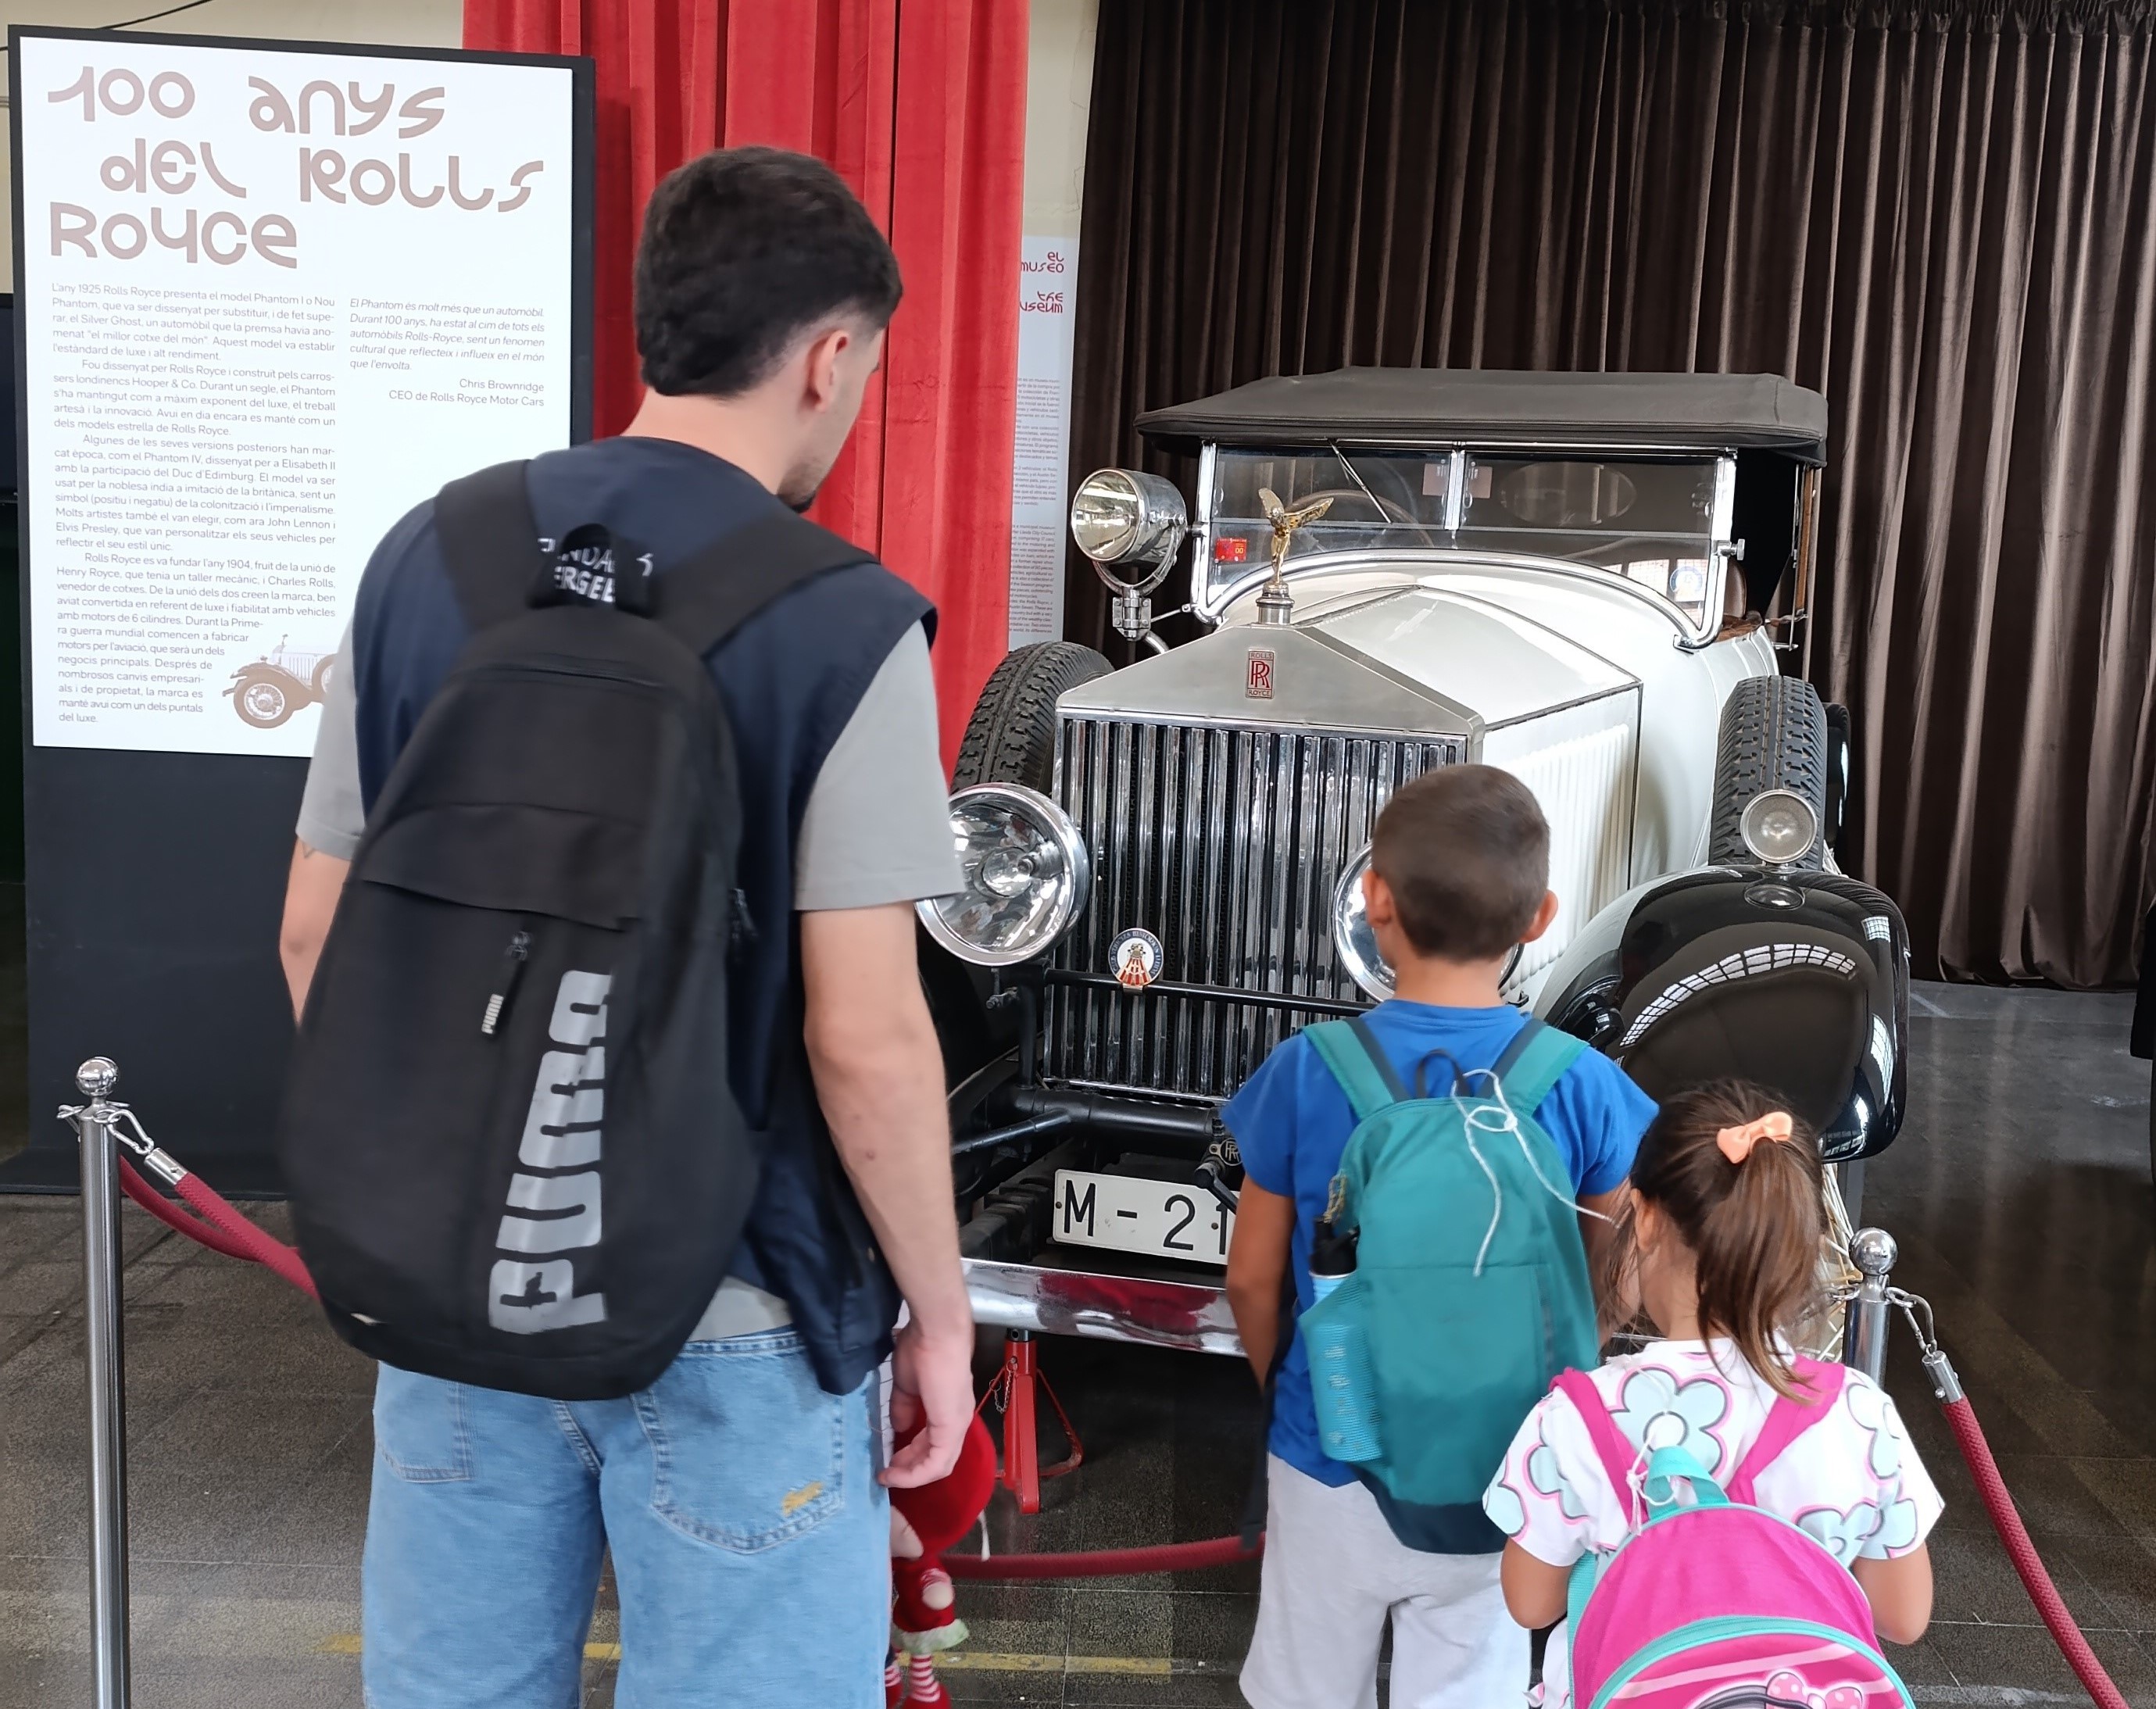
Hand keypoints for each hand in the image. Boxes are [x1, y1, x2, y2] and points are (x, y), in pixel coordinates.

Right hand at [882, 1315, 974, 1487]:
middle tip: (886, 1472)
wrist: (935, 1330)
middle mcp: (957, 1419)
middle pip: (937, 1459)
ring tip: (888, 1476)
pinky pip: (936, 1462)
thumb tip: (899, 1427)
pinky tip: (894, 1473)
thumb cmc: (921, 1348)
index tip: (889, 1461)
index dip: (912, 1457)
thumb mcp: (906, 1384)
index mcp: (948, 1409)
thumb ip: (903, 1407)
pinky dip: (915, 1474)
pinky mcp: (951, 1426)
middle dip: (910, 1469)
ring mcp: (957, 1424)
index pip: (935, 1444)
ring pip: (939, 1465)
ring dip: (911, 1475)